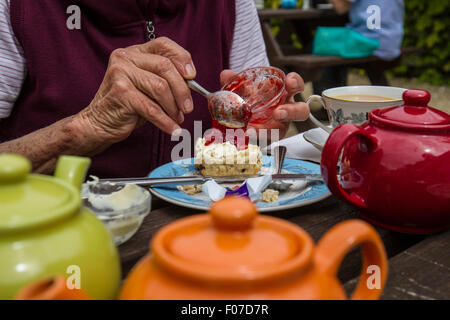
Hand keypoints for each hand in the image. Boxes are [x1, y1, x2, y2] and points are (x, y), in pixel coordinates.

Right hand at [75, 37, 195, 146]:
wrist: (99, 123)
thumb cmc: (128, 105)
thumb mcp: (148, 87)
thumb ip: (166, 79)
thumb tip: (192, 84)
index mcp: (135, 52)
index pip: (164, 45)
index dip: (182, 58)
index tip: (192, 76)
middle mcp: (125, 57)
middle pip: (165, 67)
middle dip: (182, 90)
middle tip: (188, 108)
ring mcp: (121, 73)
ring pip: (160, 87)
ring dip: (173, 107)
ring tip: (178, 119)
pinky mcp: (121, 93)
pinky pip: (152, 108)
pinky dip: (166, 121)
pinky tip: (173, 129)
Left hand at [220, 70, 309, 139]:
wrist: (248, 117)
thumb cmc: (254, 100)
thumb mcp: (246, 89)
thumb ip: (237, 82)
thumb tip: (226, 74)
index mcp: (285, 94)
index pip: (296, 86)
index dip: (296, 83)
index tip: (290, 82)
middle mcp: (287, 110)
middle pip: (300, 111)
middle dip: (291, 111)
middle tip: (278, 113)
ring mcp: (279, 126)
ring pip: (283, 130)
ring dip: (270, 131)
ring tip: (253, 131)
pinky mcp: (268, 138)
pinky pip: (264, 140)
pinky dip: (252, 138)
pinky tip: (242, 135)